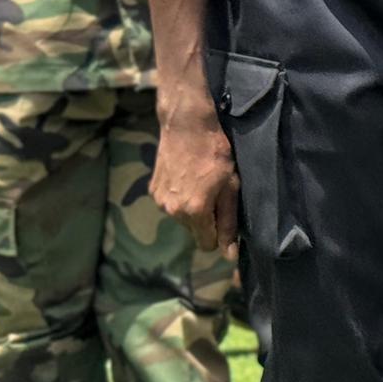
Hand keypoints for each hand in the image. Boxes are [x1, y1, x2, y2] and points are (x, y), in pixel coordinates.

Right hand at [152, 109, 239, 251]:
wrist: (185, 126)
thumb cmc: (215, 153)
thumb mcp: (230, 187)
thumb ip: (228, 223)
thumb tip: (229, 255)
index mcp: (194, 212)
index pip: (207, 244)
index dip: (219, 234)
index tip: (224, 214)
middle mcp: (172, 212)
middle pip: (194, 231)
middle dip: (206, 220)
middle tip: (214, 192)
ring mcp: (159, 201)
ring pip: (182, 219)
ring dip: (192, 208)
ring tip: (200, 182)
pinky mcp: (152, 190)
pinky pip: (171, 205)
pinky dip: (179, 197)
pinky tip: (186, 177)